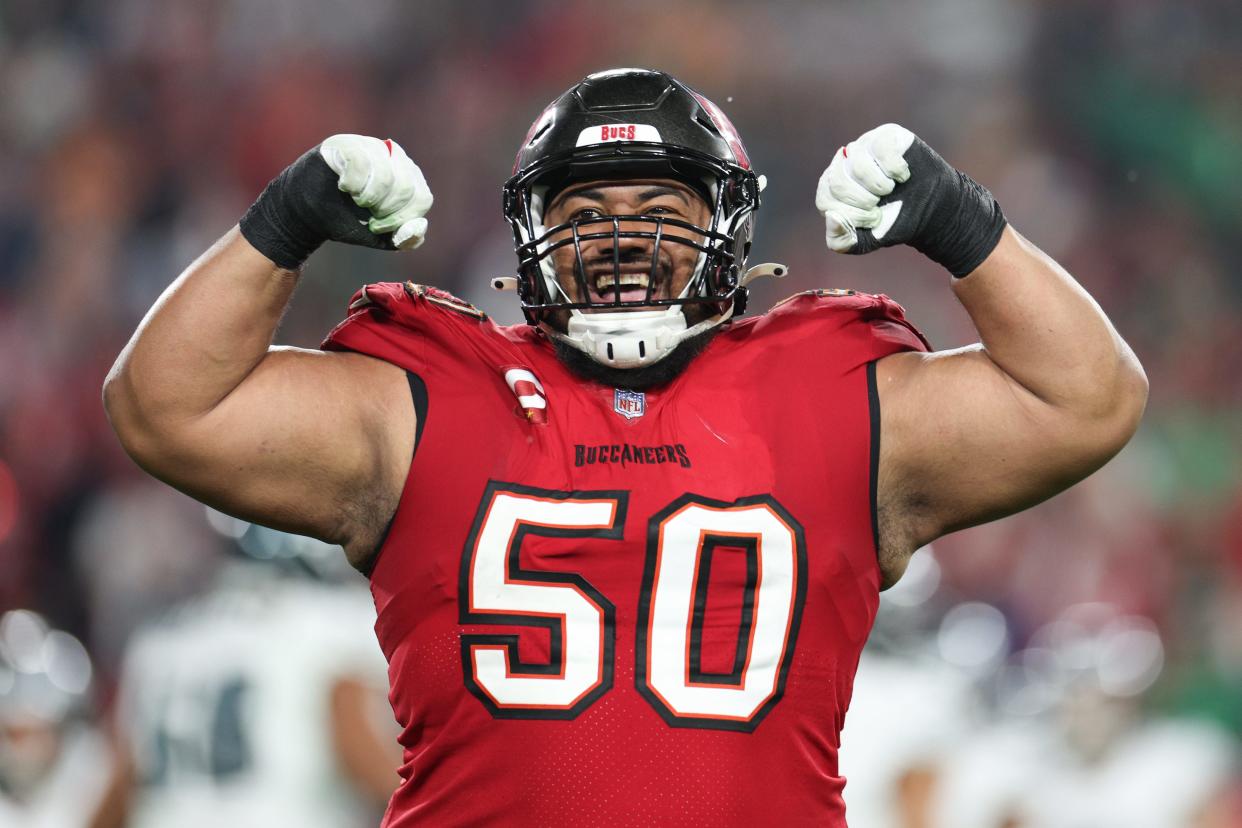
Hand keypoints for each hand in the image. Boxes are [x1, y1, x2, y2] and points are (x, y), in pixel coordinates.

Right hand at [240, 135, 432, 269]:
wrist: (307, 214)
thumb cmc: (346, 219)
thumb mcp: (380, 236)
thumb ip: (404, 237)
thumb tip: (420, 226)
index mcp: (408, 177)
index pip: (422, 198)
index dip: (402, 219)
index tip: (379, 227)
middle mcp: (394, 156)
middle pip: (406, 187)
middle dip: (386, 210)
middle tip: (367, 214)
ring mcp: (371, 146)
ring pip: (387, 175)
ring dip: (369, 198)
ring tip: (356, 199)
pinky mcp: (347, 143)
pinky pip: (362, 164)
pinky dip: (353, 185)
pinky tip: (343, 186)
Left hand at [814, 123, 1005, 277]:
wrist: (932, 208)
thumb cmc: (894, 221)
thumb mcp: (866, 240)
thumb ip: (842, 241)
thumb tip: (831, 218)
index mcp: (830, 190)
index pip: (826, 200)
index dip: (852, 214)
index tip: (873, 218)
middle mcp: (841, 164)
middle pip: (837, 181)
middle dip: (863, 200)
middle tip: (880, 204)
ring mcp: (862, 147)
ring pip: (858, 165)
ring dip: (880, 185)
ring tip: (891, 189)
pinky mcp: (884, 135)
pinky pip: (881, 150)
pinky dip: (896, 169)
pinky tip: (903, 175)